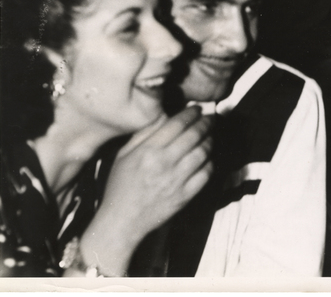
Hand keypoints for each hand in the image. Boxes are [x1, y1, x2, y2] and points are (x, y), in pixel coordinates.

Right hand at [80, 106, 212, 274]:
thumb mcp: (124, 154)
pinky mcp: (185, 196)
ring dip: (209, 140)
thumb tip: (165, 115)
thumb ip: (144, 133)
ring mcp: (176, 181)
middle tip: (210, 118)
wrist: (122, 221)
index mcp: (148, 151)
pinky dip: (210, 162)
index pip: (177, 124)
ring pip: (203, 153)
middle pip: (194, 135)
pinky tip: (207, 158)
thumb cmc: (120, 185)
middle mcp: (164, 164)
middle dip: (205, 123)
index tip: (197, 109)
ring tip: (209, 135)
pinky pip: (206, 174)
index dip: (191, 113)